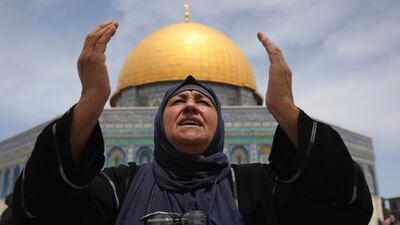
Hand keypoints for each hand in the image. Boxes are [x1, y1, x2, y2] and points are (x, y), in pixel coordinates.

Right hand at [70, 21, 117, 161]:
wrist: (93, 98)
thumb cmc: (96, 92)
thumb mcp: (95, 77)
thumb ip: (97, 67)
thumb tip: (102, 64)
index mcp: (82, 60)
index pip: (88, 43)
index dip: (97, 34)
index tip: (105, 29)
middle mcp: (83, 57)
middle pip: (90, 36)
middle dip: (101, 28)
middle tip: (112, 23)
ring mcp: (88, 57)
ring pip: (96, 37)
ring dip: (106, 28)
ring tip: (115, 24)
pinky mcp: (96, 59)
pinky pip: (102, 41)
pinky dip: (108, 33)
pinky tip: (114, 29)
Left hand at [257, 32, 298, 145]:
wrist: (283, 108)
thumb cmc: (279, 106)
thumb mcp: (274, 97)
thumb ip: (274, 94)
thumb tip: (272, 101)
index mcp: (284, 75)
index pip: (278, 61)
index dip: (272, 53)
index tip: (267, 47)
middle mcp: (285, 69)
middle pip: (277, 53)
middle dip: (270, 44)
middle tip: (262, 36)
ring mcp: (282, 68)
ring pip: (275, 51)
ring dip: (267, 42)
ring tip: (260, 35)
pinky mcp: (278, 68)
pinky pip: (272, 52)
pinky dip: (267, 44)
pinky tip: (262, 38)